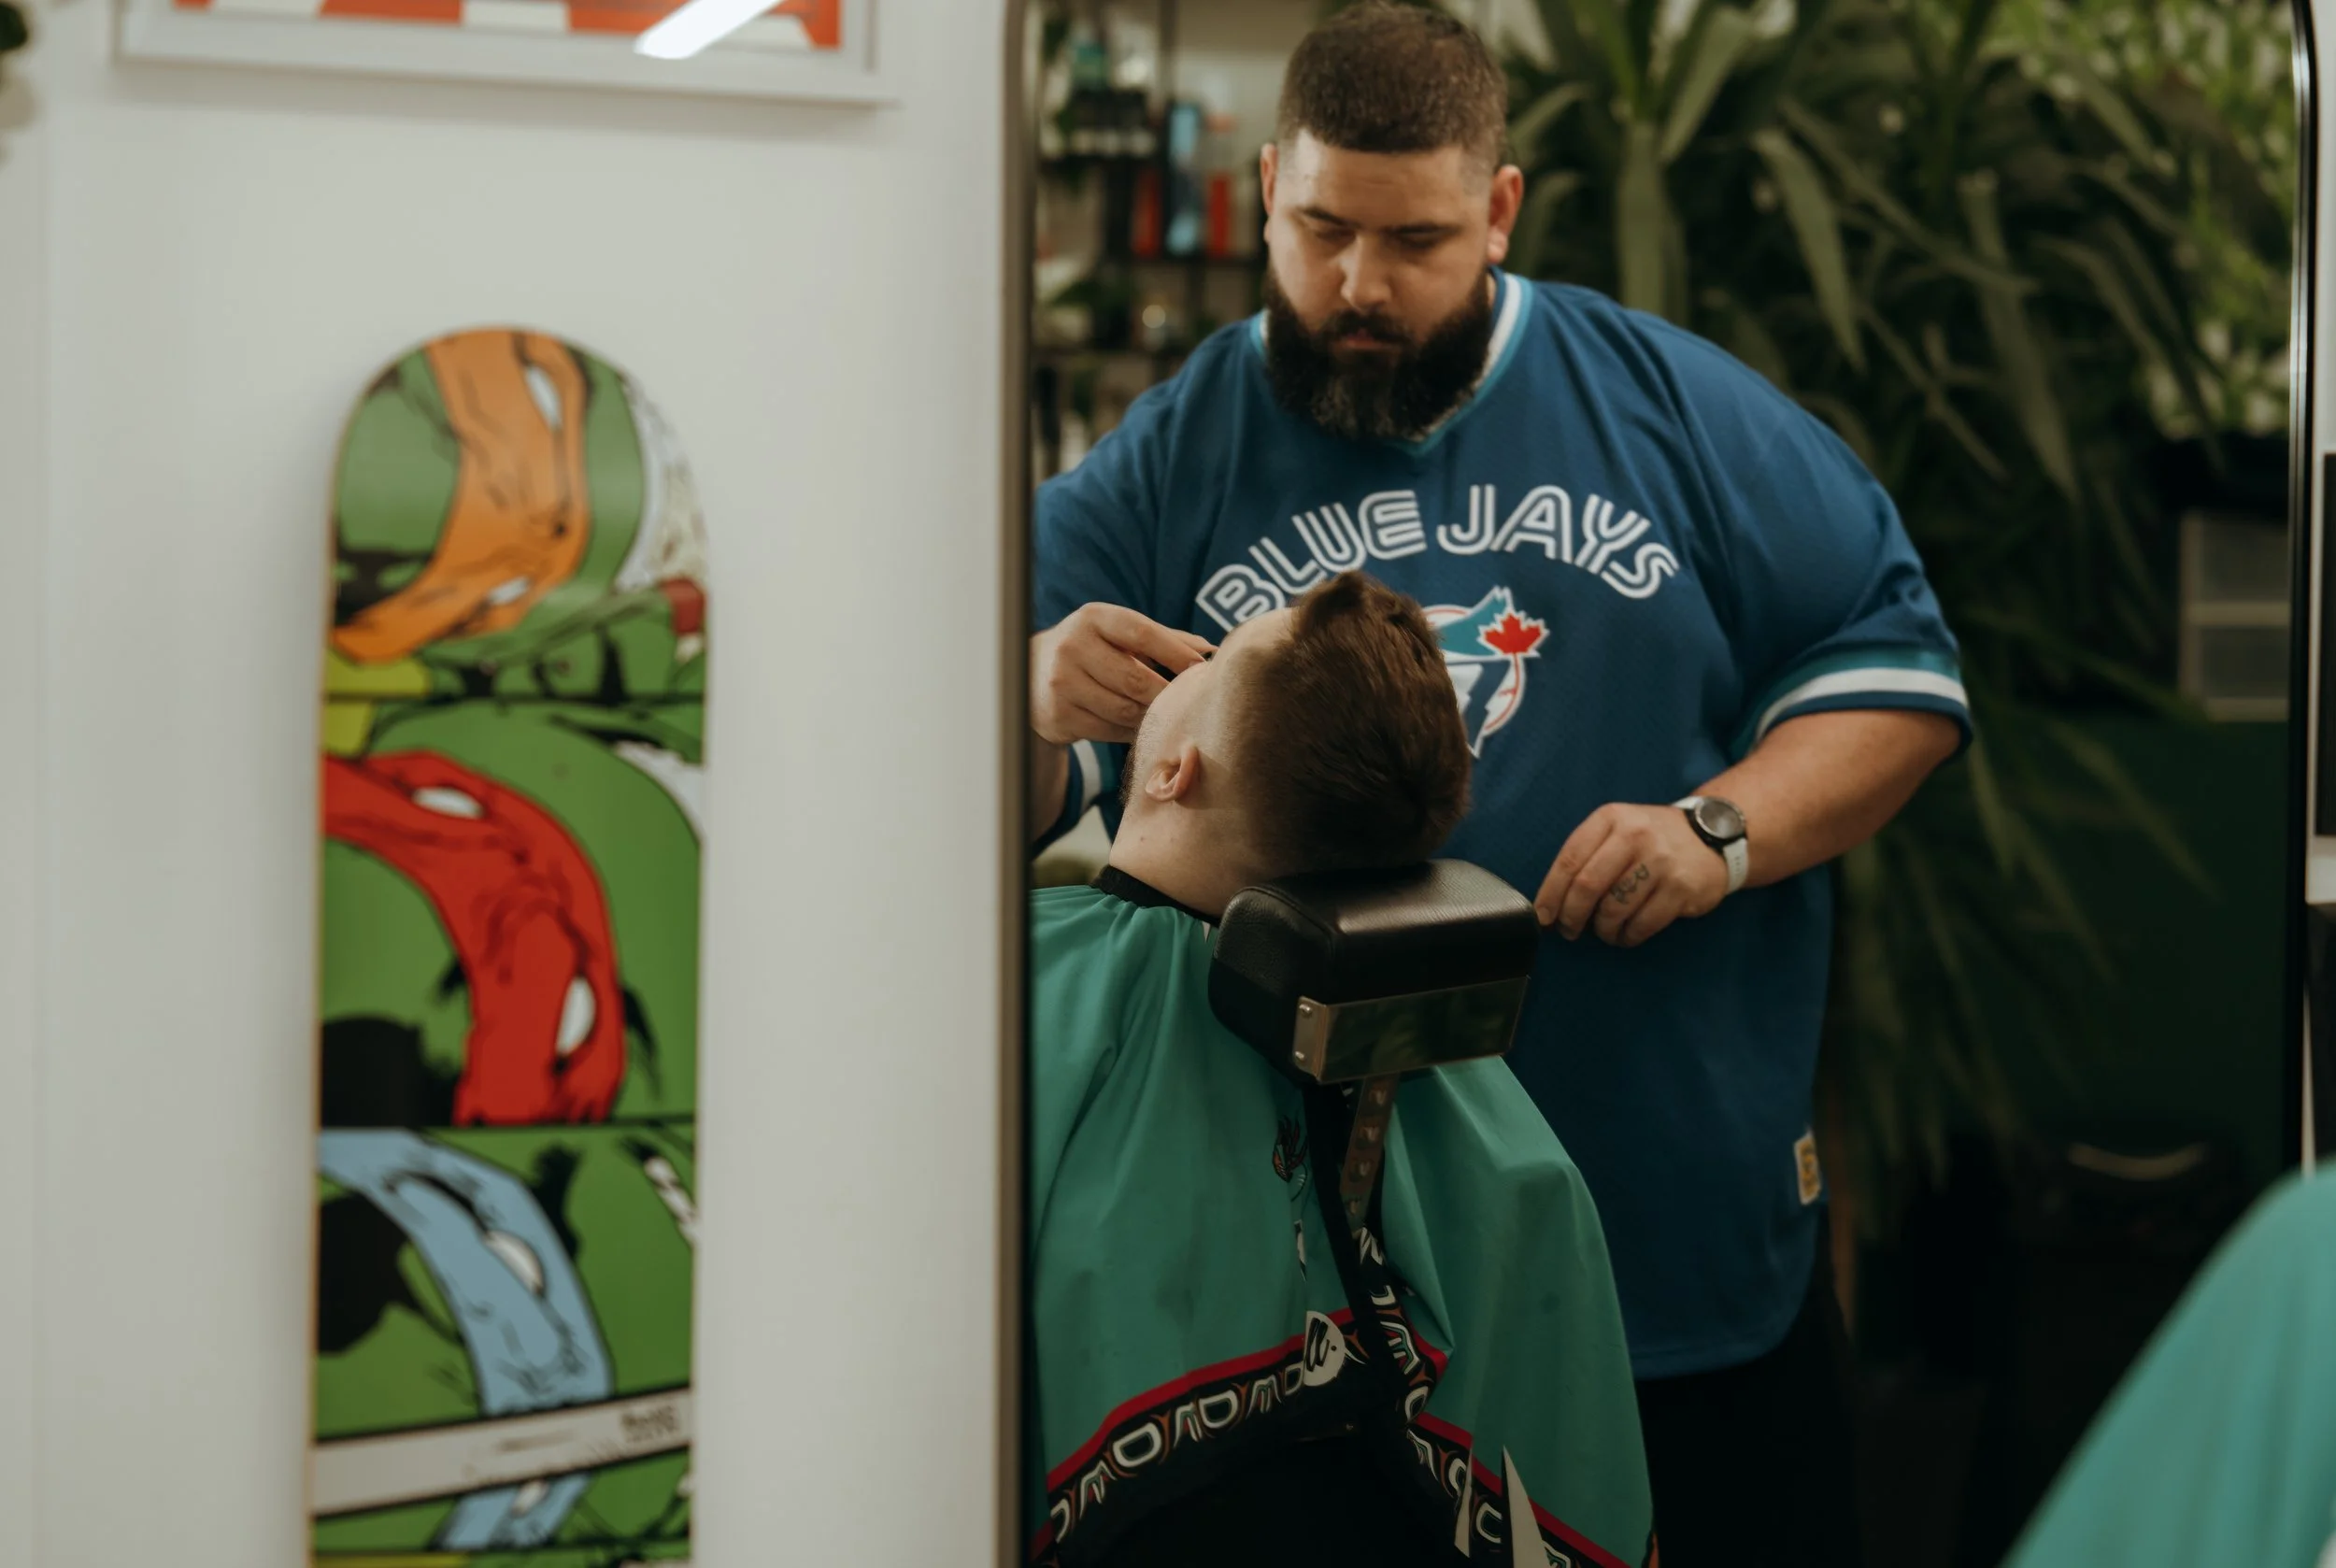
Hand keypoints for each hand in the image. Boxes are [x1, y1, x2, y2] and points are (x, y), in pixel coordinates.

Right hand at [1031, 604, 1213, 745]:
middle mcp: (1072, 646)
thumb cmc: (1091, 651)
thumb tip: (1210, 650)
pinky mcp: (1059, 715)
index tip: (1202, 670)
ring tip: (1161, 716)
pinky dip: (1129, 732)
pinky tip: (1135, 727)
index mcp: (1093, 618)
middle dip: (1166, 694)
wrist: (1028, 675)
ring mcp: (1061, 683)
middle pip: (1136, 678)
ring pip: (1124, 709)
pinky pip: (1109, 730)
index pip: (1142, 632)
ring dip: (1149, 716)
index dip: (1176, 653)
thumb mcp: (1118, 635)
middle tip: (1186, 703)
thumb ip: (1164, 639)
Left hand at [1534, 803, 1729, 947]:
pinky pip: (1642, 924)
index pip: (1569, 859)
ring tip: (1604, 931)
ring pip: (1614, 909)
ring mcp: (1660, 861)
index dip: (1551, 893)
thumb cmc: (1651, 839)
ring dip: (1603, 930)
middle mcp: (1635, 835)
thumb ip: (1587, 856)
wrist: (1712, 837)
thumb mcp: (1617, 829)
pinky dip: (1628, 936)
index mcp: (1611, 818)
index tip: (1543, 916)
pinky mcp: (1680, 887)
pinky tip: (1626, 934)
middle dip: (1572, 916)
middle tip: (1569, 930)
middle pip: (1588, 886)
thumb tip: (1552, 903)